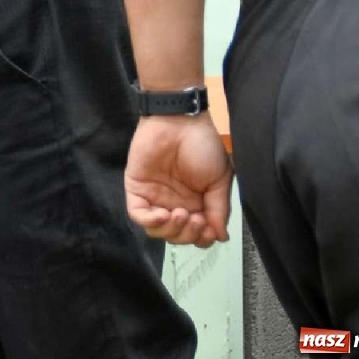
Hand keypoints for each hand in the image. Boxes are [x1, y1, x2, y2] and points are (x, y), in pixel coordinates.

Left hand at [124, 113, 232, 247]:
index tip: (208, 229)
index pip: (196, 234)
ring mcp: (155, 197)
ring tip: (181, 214)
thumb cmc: (203, 145)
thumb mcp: (220, 180)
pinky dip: (151, 222)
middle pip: (177, 236)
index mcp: (196, 203)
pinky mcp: (137, 189)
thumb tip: (221, 236)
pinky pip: (138, 215)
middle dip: (188, 235)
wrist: (180, 120)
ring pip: (157, 231)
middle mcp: (175, 204)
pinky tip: (163, 214)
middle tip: (196, 219)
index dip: (202, 238)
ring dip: (171, 230)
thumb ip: (219, 209)